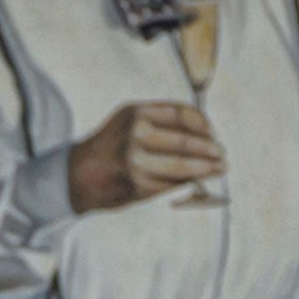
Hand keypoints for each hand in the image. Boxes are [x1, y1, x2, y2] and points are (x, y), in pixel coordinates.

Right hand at [67, 102, 223, 211]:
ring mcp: (137, 162)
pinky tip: (199, 180)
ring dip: (206, 168)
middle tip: (222, 154)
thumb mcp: (128, 120)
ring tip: (219, 168)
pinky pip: (173, 183)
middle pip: (186, 141)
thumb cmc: (109, 147)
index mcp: (136, 113)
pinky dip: (190, 182)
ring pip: (183, 166)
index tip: (212, 132)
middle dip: (209, 149)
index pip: (181, 113)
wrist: (77, 175)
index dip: (202, 124)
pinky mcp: (139, 186)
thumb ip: (160, 119)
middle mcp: (136, 134)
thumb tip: (205, 130)